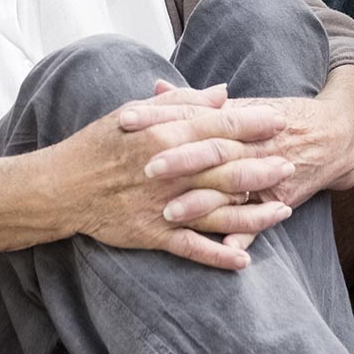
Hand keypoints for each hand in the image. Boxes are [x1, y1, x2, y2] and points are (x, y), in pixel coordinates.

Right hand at [58, 83, 293, 270]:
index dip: (254, 125)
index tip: (280, 122)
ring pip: (218, 211)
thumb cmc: (99, 143)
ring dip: (254, 214)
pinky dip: (219, 255)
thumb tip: (223, 94)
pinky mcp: (154, 234)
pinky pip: (193, 248)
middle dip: (264, 167)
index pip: (220, 128)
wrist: (63, 187)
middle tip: (291, 165)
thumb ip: (182, 102)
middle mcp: (170, 171)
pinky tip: (244, 260)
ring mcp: (164, 205)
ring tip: (283, 211)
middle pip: (228, 169)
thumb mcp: (136, 111)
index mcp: (166, 136)